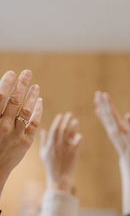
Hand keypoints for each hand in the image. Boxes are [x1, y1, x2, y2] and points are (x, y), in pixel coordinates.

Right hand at [0, 70, 42, 185]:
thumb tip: (0, 95)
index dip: (6, 83)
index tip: (12, 73)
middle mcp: (2, 126)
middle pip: (14, 100)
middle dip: (21, 84)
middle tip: (27, 72)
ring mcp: (15, 134)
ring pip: (25, 111)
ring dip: (32, 96)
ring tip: (36, 85)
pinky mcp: (25, 142)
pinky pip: (34, 123)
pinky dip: (38, 111)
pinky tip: (40, 101)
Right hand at [39, 113, 80, 192]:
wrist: (58, 176)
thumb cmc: (50, 165)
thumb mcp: (43, 153)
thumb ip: (44, 141)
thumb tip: (44, 130)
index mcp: (50, 144)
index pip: (54, 130)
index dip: (57, 122)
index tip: (61, 115)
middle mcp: (57, 146)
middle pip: (62, 130)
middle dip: (66, 121)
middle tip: (70, 114)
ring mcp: (66, 150)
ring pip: (69, 136)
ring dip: (73, 127)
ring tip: (76, 121)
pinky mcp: (73, 154)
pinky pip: (77, 144)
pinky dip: (78, 138)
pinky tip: (79, 135)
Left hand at [94, 91, 129, 158]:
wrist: (128, 157)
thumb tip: (129, 114)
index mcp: (118, 127)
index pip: (111, 113)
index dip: (108, 103)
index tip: (104, 94)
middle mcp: (112, 128)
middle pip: (106, 113)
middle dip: (102, 103)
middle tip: (98, 93)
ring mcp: (110, 130)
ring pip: (104, 116)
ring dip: (100, 106)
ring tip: (96, 98)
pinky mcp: (111, 133)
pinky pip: (104, 122)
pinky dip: (101, 115)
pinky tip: (98, 110)